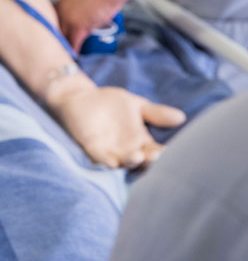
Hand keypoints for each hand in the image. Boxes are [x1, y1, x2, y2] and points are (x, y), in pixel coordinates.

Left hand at [45, 74, 185, 168]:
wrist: (79, 97)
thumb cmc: (109, 103)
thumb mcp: (136, 105)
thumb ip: (155, 112)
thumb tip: (181, 117)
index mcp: (141, 142)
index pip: (159, 152)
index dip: (168, 154)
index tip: (178, 152)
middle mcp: (128, 151)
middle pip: (143, 161)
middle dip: (151, 161)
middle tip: (159, 156)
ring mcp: (110, 152)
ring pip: (123, 163)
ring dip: (130, 162)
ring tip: (138, 157)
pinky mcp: (92, 148)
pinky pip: (100, 158)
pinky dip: (105, 161)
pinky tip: (112, 161)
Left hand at [55, 0, 123, 51]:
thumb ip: (74, 9)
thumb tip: (76, 19)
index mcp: (60, 3)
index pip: (50, 21)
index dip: (51, 32)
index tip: (52, 39)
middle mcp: (60, 10)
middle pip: (54, 31)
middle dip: (55, 41)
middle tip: (56, 50)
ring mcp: (68, 19)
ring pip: (62, 39)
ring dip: (64, 48)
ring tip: (64, 56)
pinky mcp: (78, 27)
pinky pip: (73, 44)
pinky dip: (73, 52)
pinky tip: (73, 57)